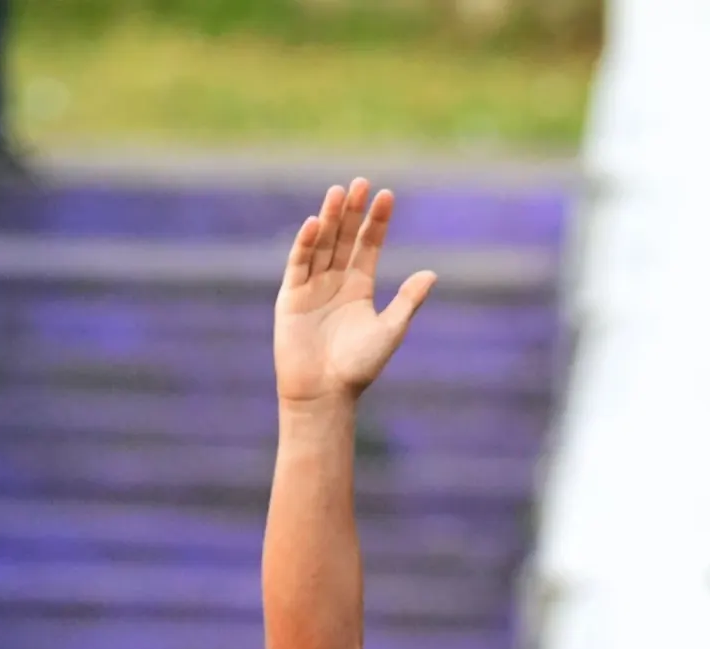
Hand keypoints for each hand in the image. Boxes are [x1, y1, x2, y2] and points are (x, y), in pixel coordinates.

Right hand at [274, 179, 435, 407]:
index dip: (377, 221)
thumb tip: (431, 273)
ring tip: (338, 192)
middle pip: (344, 238)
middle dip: (352, 211)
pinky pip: (298, 265)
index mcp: (359, 288)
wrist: (323, 392)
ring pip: (321, 246)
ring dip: (328, 219)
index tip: (387, 195)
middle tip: (360, 182)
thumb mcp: (390, 330)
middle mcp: (334, 283)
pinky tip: (314, 223)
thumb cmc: (358, 367)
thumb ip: (408, 301)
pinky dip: (305, 244)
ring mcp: (311, 289)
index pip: (368, 245)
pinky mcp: (290, 299)